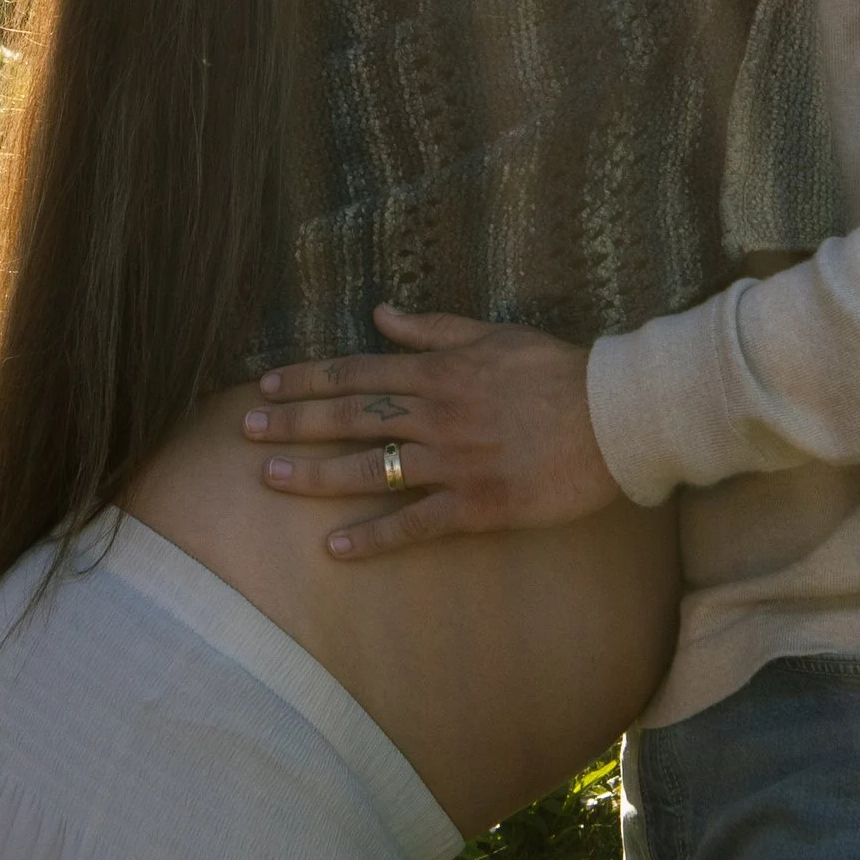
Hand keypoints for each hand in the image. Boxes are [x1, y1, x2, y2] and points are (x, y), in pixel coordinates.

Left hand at [244, 306, 624, 554]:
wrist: (613, 418)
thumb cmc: (558, 371)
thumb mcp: (493, 334)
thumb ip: (433, 328)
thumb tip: (380, 312)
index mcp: (439, 371)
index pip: (356, 372)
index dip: (307, 379)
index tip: (266, 385)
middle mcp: (436, 414)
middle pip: (348, 417)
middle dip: (292, 424)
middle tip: (245, 430)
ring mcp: (453, 461)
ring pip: (368, 468)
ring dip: (314, 475)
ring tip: (268, 480)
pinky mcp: (476, 504)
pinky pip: (414, 523)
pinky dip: (372, 537)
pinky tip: (335, 548)